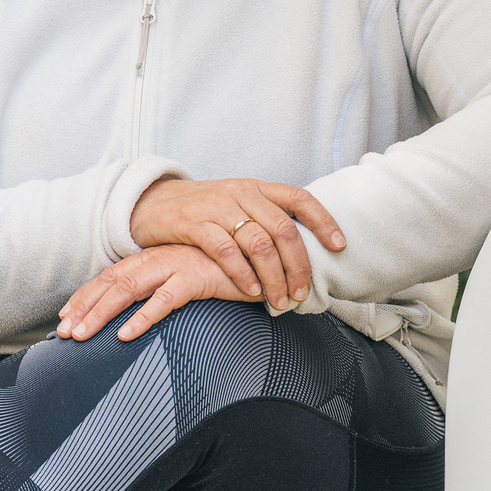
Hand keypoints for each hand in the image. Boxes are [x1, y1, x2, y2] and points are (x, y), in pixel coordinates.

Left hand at [56, 245, 251, 342]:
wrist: (262, 255)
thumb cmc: (224, 271)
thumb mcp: (187, 280)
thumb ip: (164, 291)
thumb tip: (139, 316)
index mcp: (154, 258)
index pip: (110, 277)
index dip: (85, 296)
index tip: (65, 318)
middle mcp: (158, 258)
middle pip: (111, 283)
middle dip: (83, 308)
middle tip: (63, 333)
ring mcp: (176, 265)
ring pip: (128, 289)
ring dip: (101, 314)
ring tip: (82, 336)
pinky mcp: (197, 277)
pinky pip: (165, 299)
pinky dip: (143, 317)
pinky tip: (127, 334)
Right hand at [129, 177, 344, 311]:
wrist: (152, 203)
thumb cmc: (202, 211)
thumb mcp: (237, 205)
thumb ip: (265, 220)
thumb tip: (303, 251)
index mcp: (256, 188)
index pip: (298, 198)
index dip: (323, 221)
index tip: (339, 246)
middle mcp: (240, 193)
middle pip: (283, 229)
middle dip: (298, 265)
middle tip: (302, 294)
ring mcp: (217, 207)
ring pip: (258, 243)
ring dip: (274, 277)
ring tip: (279, 301)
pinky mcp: (194, 223)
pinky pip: (225, 251)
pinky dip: (243, 274)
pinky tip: (252, 291)